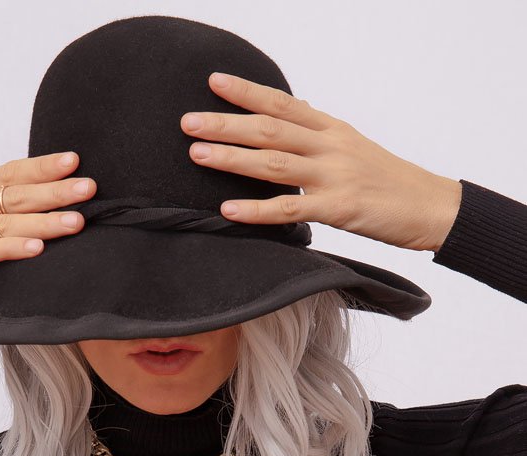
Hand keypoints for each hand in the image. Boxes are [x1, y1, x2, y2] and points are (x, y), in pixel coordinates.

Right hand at [0, 153, 96, 312]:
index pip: (7, 174)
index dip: (41, 167)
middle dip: (55, 190)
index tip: (73, 160)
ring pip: (4, 222)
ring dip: (44, 221)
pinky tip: (37, 250)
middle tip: (89, 186)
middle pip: (13, 195)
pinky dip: (10, 249)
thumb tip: (21, 208)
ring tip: (77, 221)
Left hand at [180, 72, 462, 253]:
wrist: (431, 206)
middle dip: (225, 124)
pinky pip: (290, 209)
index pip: (283, 104)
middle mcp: (330, 145)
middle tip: (187, 122)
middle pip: (269, 129)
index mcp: (332, 129)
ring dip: (232, 158)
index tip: (213, 82)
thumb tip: (278, 141)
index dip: (247, 92)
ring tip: (196, 155)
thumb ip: (315, 143)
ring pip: (274, 163)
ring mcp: (334, 176)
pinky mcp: (339, 208)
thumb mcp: (352, 150)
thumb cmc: (388, 181)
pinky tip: (228, 210)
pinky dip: (256, 210)